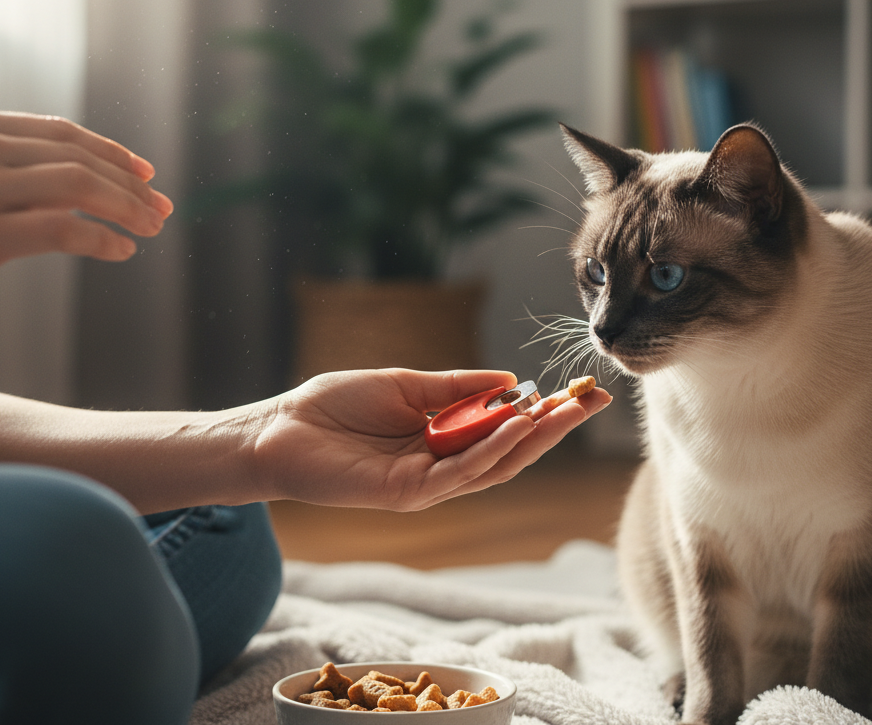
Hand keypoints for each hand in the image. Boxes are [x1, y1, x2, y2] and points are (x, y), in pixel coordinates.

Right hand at [0, 103, 169, 321]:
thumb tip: (55, 185)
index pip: (62, 133)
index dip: (112, 154)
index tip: (146, 174)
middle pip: (80, 157)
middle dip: (131, 184)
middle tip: (163, 208)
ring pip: (80, 188)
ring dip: (127, 209)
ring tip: (151, 229)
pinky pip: (63, 231)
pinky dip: (102, 241)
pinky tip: (120, 253)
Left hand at [249, 368, 612, 510]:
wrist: (278, 430)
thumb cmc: (333, 407)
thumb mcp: (405, 384)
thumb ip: (454, 388)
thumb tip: (508, 379)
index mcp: (441, 439)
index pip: (504, 429)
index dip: (544, 412)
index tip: (580, 389)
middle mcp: (441, 465)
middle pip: (511, 452)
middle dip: (554, 427)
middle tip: (593, 400)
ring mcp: (427, 484)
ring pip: (493, 466)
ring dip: (532, 439)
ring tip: (564, 410)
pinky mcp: (407, 493)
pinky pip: (459, 473)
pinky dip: (490, 450)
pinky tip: (514, 424)